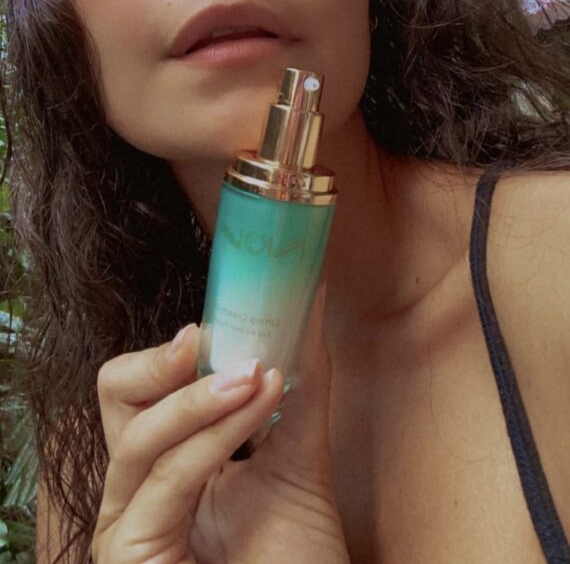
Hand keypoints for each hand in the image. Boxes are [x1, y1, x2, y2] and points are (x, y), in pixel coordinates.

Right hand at [92, 282, 350, 563]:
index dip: (169, 352)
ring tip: (258, 374)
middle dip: (157, 362)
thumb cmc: (298, 561)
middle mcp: (141, 489)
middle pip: (114, 398)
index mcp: (171, 463)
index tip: (215, 322)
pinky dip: (210, 437)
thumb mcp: (300, 459)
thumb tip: (309, 299)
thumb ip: (302, 385)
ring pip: (139, 435)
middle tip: (205, 339)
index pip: (140, 389)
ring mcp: (131, 524)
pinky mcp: (131, 555)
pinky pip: (164, 479)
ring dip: (201, 397)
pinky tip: (252, 405)